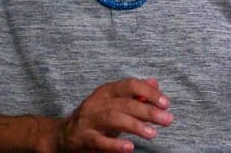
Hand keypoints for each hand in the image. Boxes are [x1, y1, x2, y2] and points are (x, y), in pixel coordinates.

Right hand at [46, 77, 171, 152]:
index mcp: (106, 91)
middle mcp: (96, 102)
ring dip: (135, 125)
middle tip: (167, 119)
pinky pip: (99, 140)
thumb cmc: (95, 118)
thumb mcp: (114, 103)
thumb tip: (154, 83)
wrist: (63, 136)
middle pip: (124, 103)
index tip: (166, 103)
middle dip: (148, 111)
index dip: (149, 92)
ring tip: (152, 134)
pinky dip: (115, 144)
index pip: (129, 85)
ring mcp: (88, 120)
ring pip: (113, 118)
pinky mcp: (82, 138)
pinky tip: (129, 147)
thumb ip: (134, 94)